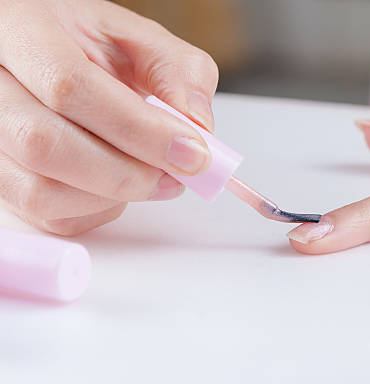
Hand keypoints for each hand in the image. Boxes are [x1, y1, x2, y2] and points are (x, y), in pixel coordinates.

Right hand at [0, 0, 217, 234]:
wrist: (56, 61)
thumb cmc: (92, 49)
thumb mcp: (140, 41)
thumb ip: (178, 73)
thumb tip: (197, 125)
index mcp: (21, 30)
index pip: (70, 87)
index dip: (138, 129)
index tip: (192, 152)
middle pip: (46, 145)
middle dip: (128, 172)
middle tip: (178, 173)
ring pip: (41, 191)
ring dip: (114, 196)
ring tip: (155, 176)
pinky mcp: (1, 180)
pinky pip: (48, 215)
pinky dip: (98, 210)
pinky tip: (119, 182)